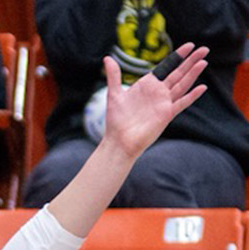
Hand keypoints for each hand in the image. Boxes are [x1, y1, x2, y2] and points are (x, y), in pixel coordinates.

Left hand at [101, 42, 207, 158]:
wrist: (118, 141)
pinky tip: (202, 87)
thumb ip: (114, 76)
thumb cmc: (116, 120)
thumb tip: (107, 58)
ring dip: (193, 74)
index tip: (190, 45)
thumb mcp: (114, 94)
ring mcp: (164, 103)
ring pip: (183, 85)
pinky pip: (182, 103)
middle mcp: (158, 93)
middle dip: (190, 61)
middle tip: (204, 48)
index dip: (178, 56)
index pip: (166, 67)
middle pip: (178, 73)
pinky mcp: (167, 114)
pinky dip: (192, 96)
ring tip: (203, 61)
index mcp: (148, 86)